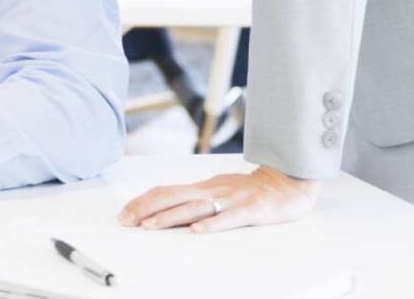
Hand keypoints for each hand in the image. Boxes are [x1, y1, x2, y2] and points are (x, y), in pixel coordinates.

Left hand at [118, 166, 319, 232]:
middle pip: (172, 197)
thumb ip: (196, 197)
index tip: (124, 213)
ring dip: (170, 217)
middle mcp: (212, 191)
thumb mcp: (219, 190)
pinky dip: (212, 224)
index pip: (166, 191)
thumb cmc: (251, 189)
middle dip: (145, 209)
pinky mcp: (252, 211)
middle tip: (125, 221)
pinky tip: (198, 231)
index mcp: (203, 188)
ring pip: (195, 207)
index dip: (143, 201)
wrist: (289, 181)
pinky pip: (230, 218)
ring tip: (150, 226)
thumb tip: (168, 206)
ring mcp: (231, 200)